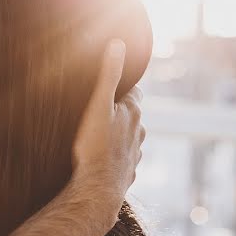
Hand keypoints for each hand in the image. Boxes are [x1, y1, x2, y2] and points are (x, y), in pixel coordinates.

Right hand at [72, 40, 144, 220]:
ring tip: (96, 134)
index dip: (121, 85)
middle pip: (131, 114)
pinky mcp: (127, 172)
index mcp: (133, 113)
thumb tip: (118, 44)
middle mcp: (140, 132)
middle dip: (118, 110)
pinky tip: (100, 158)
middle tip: (97, 108)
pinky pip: (122, 159)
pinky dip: (114, 156)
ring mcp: (135, 154)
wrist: (98, 191)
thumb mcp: (98, 105)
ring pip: (129, 137)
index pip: (133, 90)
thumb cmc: (95, 147)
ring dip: (117, 134)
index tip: (109, 83)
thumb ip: (108, 75)